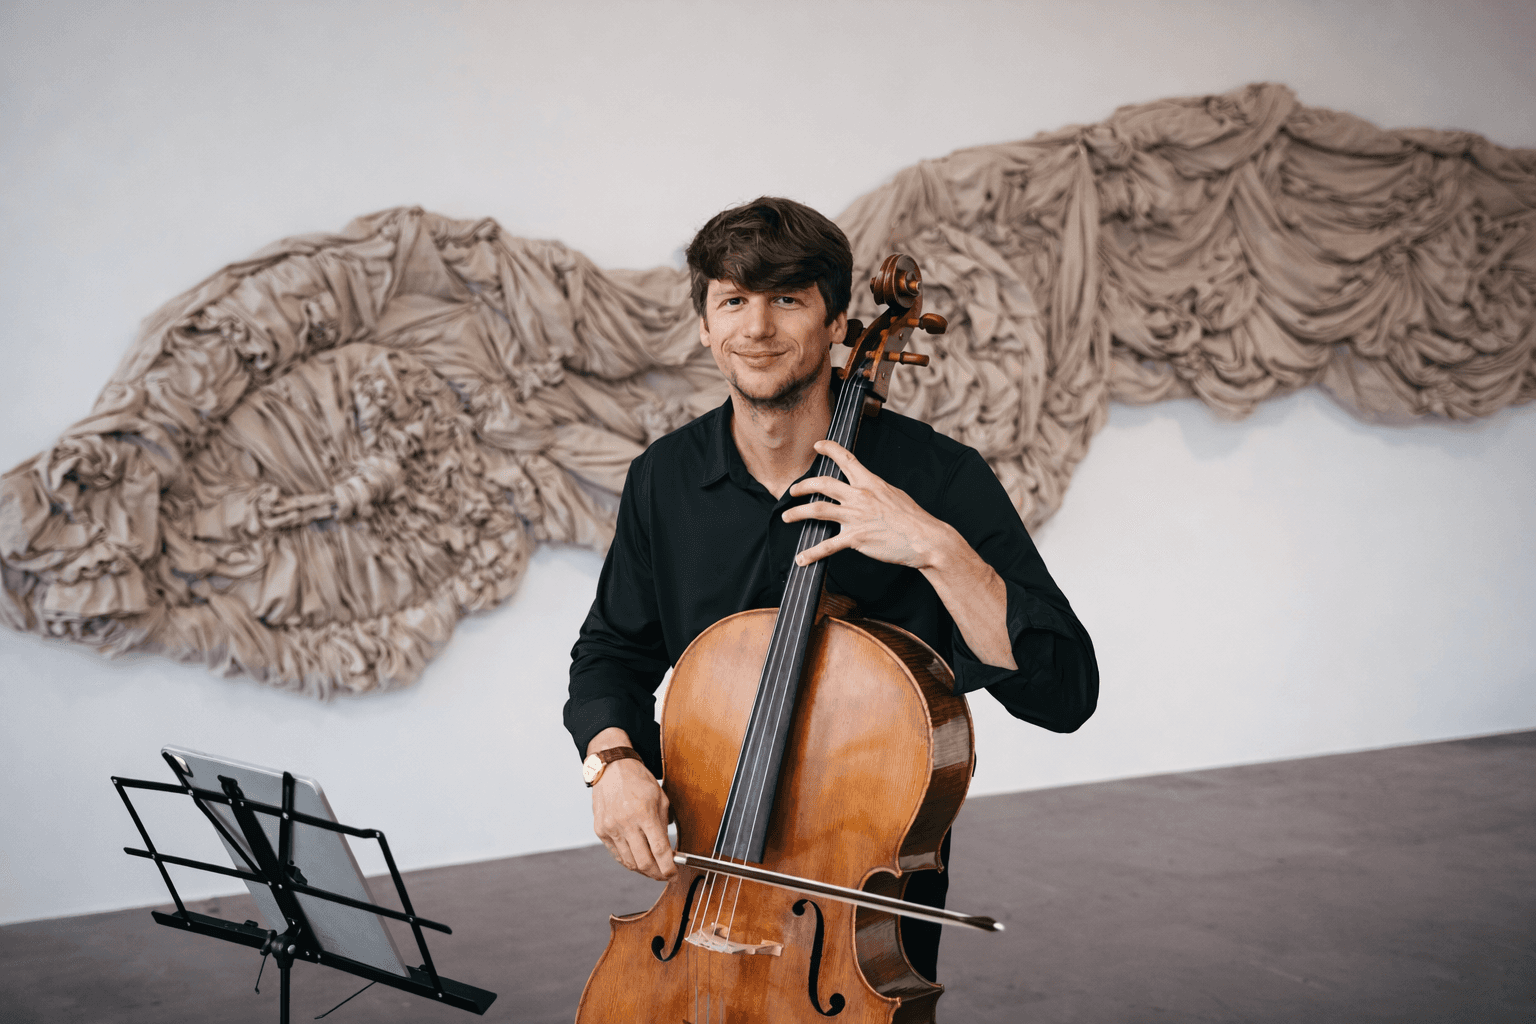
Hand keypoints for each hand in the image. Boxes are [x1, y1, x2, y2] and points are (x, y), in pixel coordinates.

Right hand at [592, 755, 675, 880]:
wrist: (612, 768)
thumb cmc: (638, 780)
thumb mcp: (660, 798)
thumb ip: (664, 824)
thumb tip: (669, 851)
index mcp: (644, 812)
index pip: (660, 850)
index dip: (668, 868)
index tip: (674, 875)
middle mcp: (626, 822)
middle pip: (644, 862)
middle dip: (657, 874)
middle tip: (664, 875)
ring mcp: (611, 828)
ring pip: (629, 862)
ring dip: (643, 870)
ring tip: (652, 869)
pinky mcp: (600, 830)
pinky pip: (617, 855)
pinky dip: (629, 862)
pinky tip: (637, 860)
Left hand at [782, 440, 954, 569]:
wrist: (926, 538)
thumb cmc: (914, 519)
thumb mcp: (894, 495)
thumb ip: (876, 491)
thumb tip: (867, 491)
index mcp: (871, 482)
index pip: (847, 459)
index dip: (830, 449)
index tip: (818, 445)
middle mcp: (860, 496)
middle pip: (823, 484)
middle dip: (803, 486)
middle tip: (792, 490)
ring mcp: (856, 516)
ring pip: (818, 510)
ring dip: (798, 513)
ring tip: (787, 516)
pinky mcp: (856, 537)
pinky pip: (828, 545)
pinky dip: (811, 553)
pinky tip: (801, 558)